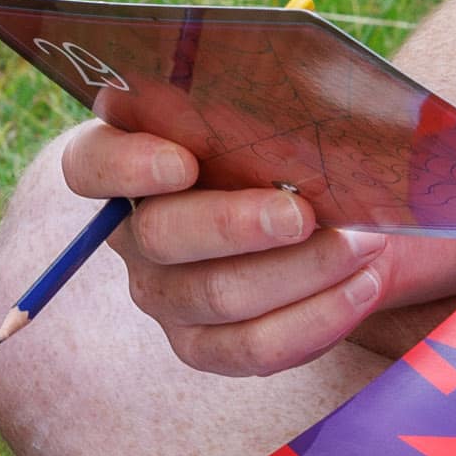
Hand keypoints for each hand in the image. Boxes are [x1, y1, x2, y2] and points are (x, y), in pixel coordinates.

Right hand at [60, 91, 455, 378]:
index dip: (127, 166)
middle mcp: (134, 233)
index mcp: (128, 160)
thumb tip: (300, 106)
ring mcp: (164, 296)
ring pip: (218, 296)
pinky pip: (253, 349)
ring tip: (364, 243)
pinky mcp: (203, 346)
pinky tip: (361, 285)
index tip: (182, 161)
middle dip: (236, 225)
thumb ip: (258, 114)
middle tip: (302, 213)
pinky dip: (317, 318)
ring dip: (301, 270)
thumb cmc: (290, 147)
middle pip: (162, 236)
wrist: (331, 210)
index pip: (91, 165)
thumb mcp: (269, 119)